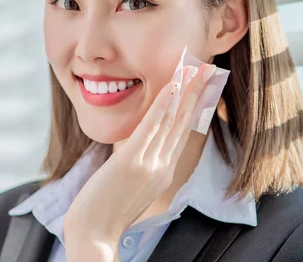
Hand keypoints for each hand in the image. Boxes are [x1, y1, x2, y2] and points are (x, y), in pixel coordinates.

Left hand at [63, 63, 216, 258]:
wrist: (94, 234)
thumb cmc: (108, 211)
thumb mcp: (134, 187)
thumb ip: (144, 165)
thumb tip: (142, 147)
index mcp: (164, 171)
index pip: (182, 132)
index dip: (193, 107)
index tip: (201, 86)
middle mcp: (163, 166)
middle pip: (183, 122)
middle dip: (196, 93)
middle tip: (208, 68)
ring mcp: (150, 163)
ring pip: (172, 120)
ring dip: (184, 90)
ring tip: (195, 68)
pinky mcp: (132, 161)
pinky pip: (151, 126)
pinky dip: (163, 103)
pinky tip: (171, 85)